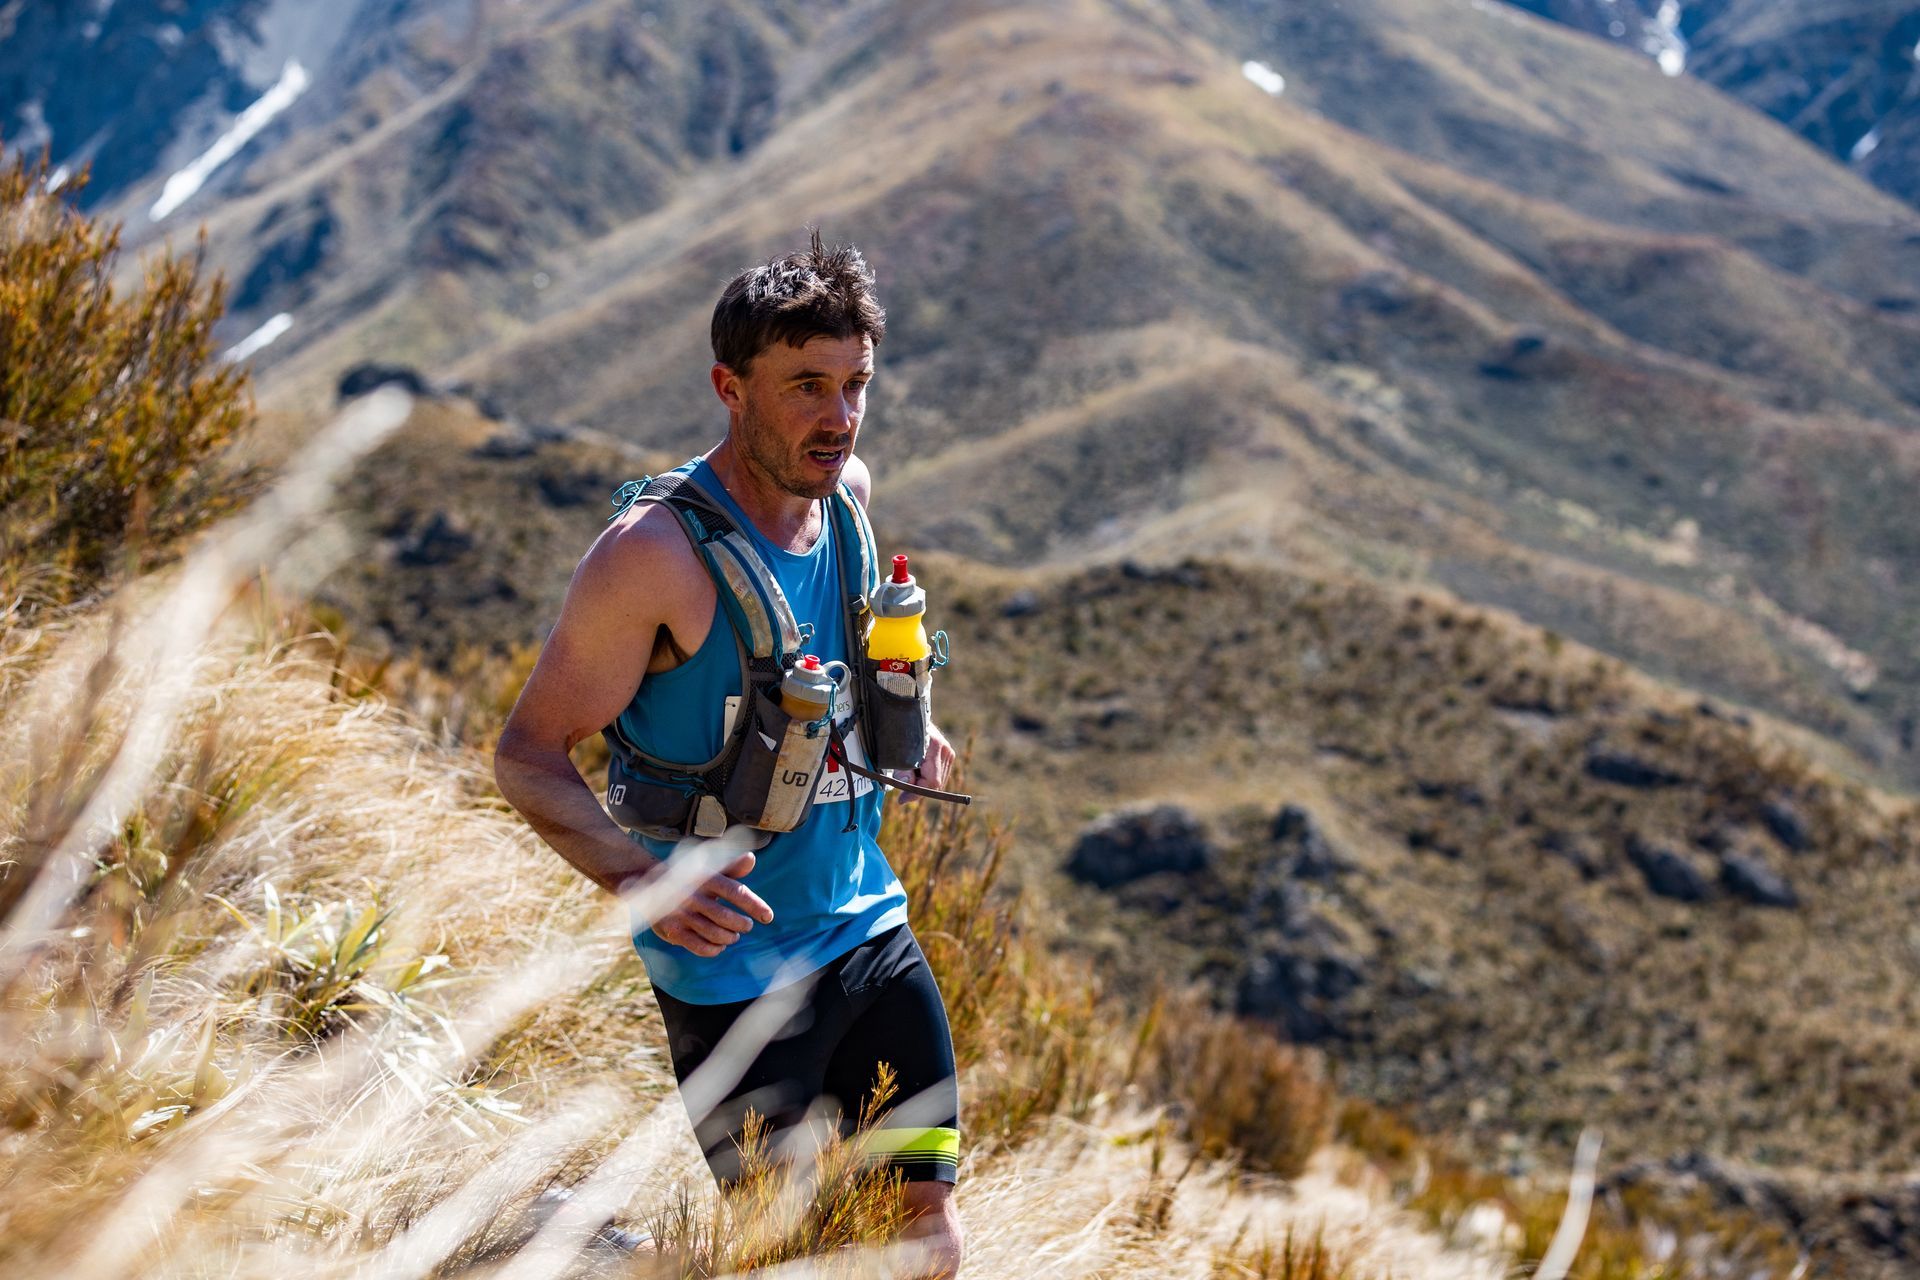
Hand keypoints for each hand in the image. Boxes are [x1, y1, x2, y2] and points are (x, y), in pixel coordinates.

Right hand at [645, 852, 774, 956]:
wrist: (648, 883)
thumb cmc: (690, 878)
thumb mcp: (709, 868)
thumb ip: (732, 867)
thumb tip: (751, 858)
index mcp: (705, 877)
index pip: (735, 891)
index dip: (754, 905)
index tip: (768, 917)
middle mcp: (692, 895)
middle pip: (725, 917)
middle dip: (742, 925)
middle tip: (747, 925)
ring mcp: (681, 914)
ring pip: (714, 934)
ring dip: (729, 938)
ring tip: (734, 935)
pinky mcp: (672, 931)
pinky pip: (699, 946)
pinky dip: (714, 949)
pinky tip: (719, 946)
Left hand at [892, 722, 954, 803]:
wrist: (909, 714)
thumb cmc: (900, 732)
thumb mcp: (896, 751)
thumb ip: (903, 770)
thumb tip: (907, 784)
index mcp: (935, 747)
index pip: (932, 780)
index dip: (917, 793)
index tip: (902, 799)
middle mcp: (946, 750)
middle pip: (936, 783)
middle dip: (918, 790)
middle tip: (902, 792)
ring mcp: (949, 752)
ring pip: (938, 781)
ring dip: (922, 784)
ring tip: (908, 776)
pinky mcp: (948, 754)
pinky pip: (939, 775)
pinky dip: (926, 779)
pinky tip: (916, 772)